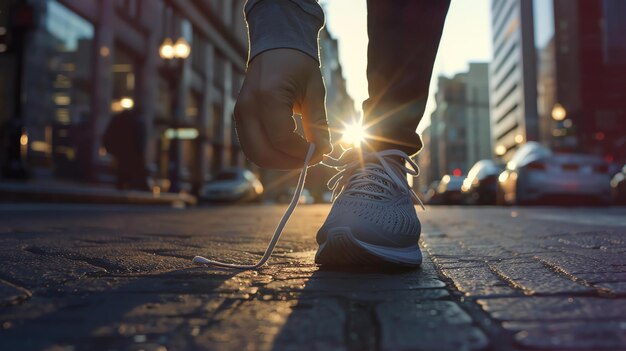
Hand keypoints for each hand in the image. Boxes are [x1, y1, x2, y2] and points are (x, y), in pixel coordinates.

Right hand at [234, 49, 331, 168]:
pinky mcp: (239, 117)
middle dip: (290, 163)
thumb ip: (318, 123)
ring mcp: (240, 113)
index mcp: (268, 96)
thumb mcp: (315, 91)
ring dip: (279, 162)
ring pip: (254, 154)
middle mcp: (248, 107)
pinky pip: (251, 145)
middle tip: (312, 160)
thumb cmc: (299, 65)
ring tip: (301, 156)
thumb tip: (324, 151)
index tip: (322, 153)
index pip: (282, 139)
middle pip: (263, 153)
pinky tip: (288, 149)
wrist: (276, 46)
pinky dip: (269, 153)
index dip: (302, 153)